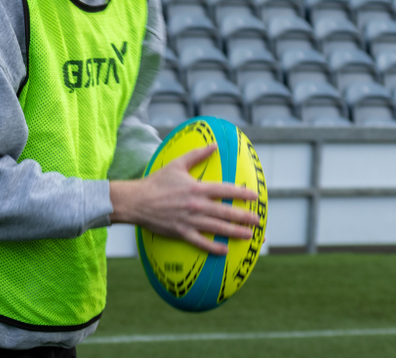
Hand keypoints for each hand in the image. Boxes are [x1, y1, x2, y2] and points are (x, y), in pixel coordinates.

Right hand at [109, 144, 260, 254]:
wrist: (136, 201)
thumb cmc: (156, 182)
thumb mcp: (177, 164)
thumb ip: (197, 155)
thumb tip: (214, 145)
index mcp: (197, 188)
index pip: (225, 190)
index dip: (242, 193)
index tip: (255, 196)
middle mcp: (197, 205)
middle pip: (226, 212)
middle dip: (245, 217)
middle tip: (258, 220)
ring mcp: (190, 221)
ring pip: (218, 228)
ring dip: (236, 232)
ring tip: (249, 235)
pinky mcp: (181, 232)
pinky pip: (201, 242)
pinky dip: (214, 247)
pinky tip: (225, 250)